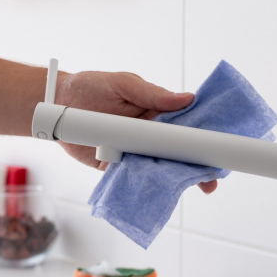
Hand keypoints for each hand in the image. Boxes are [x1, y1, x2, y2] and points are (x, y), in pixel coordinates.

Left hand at [55, 71, 217, 193]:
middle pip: (180, 153)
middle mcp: (150, 135)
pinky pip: (137, 179)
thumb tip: (187, 99)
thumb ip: (152, 93)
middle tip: (211, 179)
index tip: (219, 149)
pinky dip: (148, 186)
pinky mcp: (119, 167)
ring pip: (162, 169)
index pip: (187, 126)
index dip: (204, 138)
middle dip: (197, 167)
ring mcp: (136, 153)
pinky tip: (162, 192)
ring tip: (194, 188)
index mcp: (158, 113)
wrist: (57, 107)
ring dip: (177, 179)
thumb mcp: (123, 83)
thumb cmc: (91, 88)